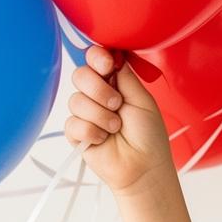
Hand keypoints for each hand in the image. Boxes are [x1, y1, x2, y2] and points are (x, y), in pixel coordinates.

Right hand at [66, 47, 173, 194]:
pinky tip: (103, 139)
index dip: (96, 58)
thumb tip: (113, 54)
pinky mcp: (76, 133)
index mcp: (114, 83)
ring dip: (100, 115)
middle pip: (80, 75)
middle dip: (99, 89)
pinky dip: (91, 131)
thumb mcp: (143, 100)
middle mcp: (97, 95)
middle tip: (117, 104)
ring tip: (116, 128)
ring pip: (76, 100)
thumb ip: (126, 76)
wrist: (144, 167)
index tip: (107, 65)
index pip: (95, 59)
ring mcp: (85, 114)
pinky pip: (72, 123)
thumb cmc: (148, 136)